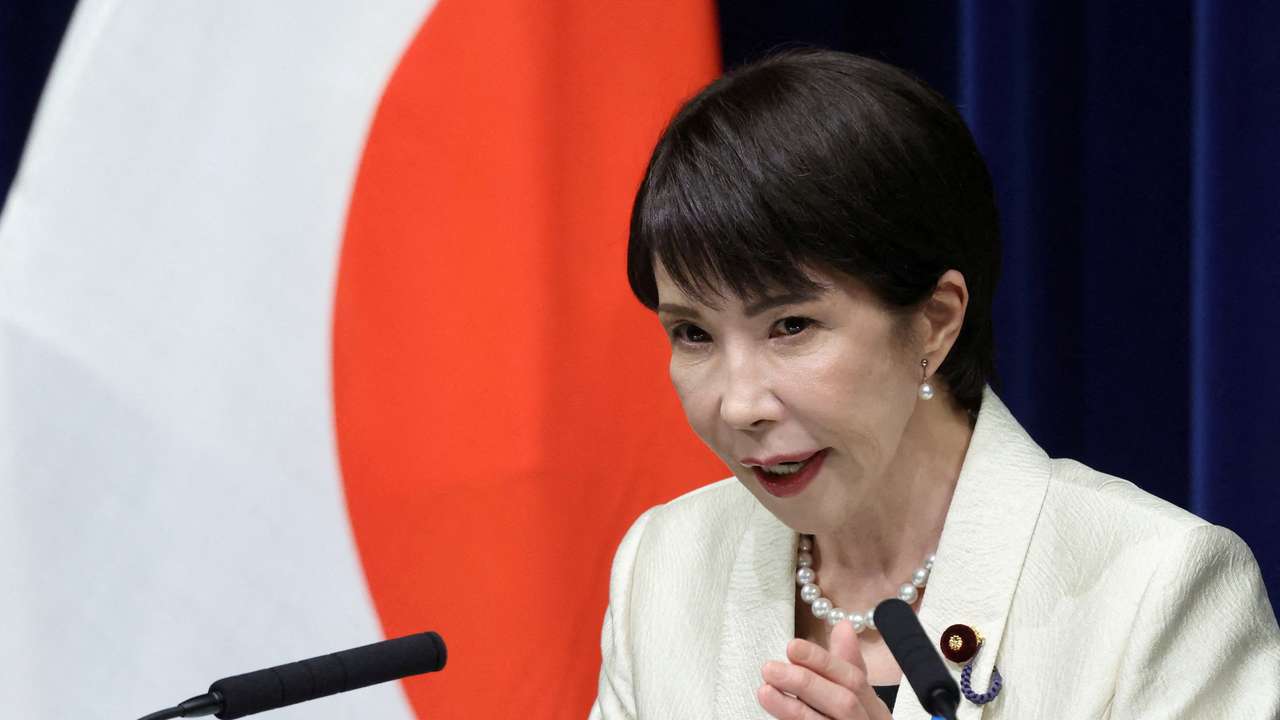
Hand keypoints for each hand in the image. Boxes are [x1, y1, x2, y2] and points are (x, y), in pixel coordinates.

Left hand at [757, 620, 892, 719]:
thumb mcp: (861, 699)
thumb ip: (848, 665)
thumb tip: (841, 627)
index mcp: (875, 709)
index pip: (854, 680)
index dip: (821, 661)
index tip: (791, 647)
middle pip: (843, 703)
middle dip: (806, 683)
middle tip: (771, 668)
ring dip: (793, 708)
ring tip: (765, 690)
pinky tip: (776, 719)